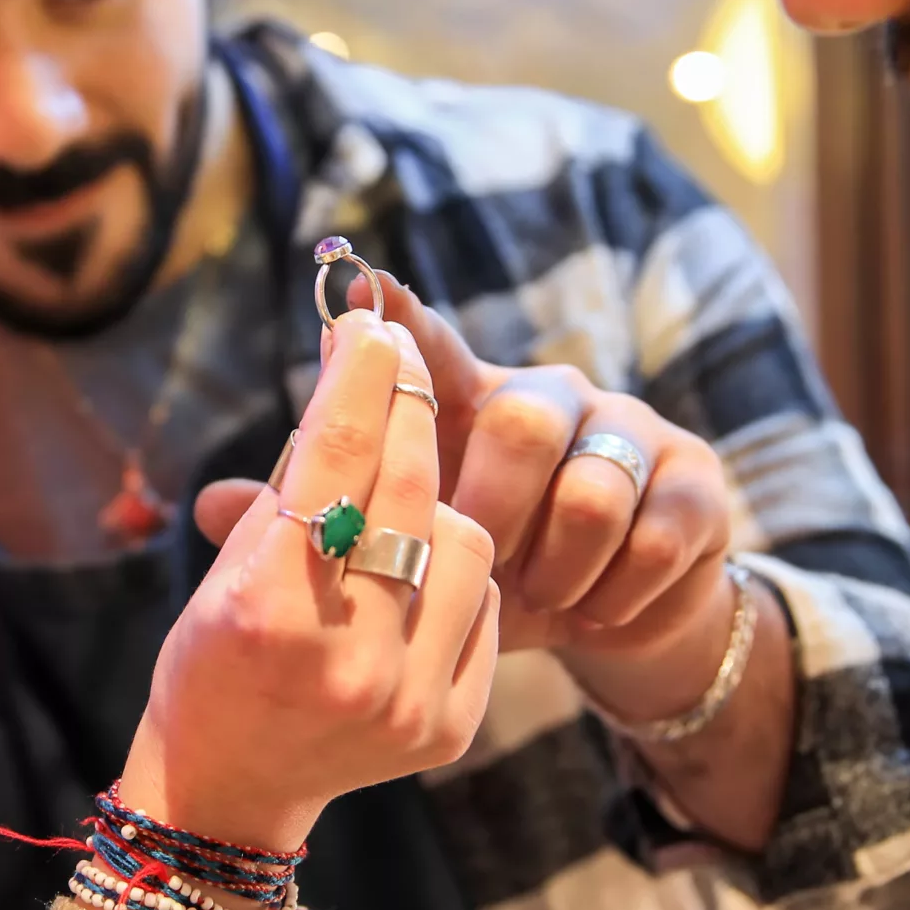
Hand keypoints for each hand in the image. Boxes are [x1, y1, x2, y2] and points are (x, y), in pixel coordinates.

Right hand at [121, 308, 501, 859]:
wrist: (229, 790)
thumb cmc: (211, 661)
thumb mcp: (224, 571)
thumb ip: (289, 484)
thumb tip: (348, 375)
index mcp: (268, 613)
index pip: (333, 462)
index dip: (357, 380)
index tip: (370, 324)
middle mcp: (347, 660)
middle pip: (407, 490)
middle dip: (405, 408)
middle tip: (395, 359)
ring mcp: (407, 700)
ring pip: (464, 542)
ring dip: (432, 505)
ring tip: (392, 505)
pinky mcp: (450, 726)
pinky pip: (481, 606)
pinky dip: (450, 577)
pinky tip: (411, 577)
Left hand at [367, 271, 735, 675]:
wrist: (611, 621)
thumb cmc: (498, 573)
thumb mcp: (424, 553)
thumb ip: (341, 523)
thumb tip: (216, 505)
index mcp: (476, 404)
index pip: (435, 348)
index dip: (403, 321)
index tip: (368, 288)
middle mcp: (555, 399)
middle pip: (523, 422)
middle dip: (496, 510)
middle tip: (486, 563)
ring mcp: (632, 432)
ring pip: (591, 491)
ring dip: (557, 567)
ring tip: (544, 596)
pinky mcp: (694, 483)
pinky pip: (652, 538)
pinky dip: (613, 593)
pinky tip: (596, 608)